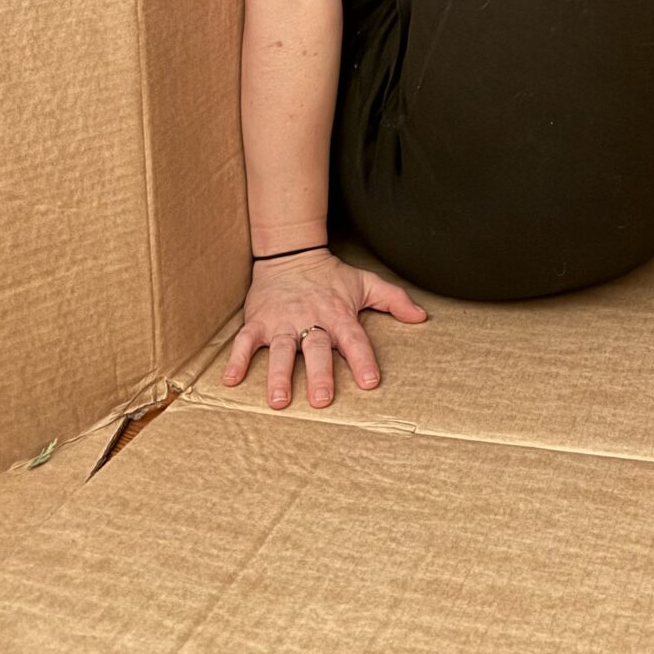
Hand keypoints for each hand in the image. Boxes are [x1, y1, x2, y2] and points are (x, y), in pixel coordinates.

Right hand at [222, 248, 428, 408]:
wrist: (292, 253)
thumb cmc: (332, 276)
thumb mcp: (365, 283)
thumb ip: (394, 300)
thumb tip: (422, 317)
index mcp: (338, 314)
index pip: (354, 339)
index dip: (362, 359)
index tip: (370, 382)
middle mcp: (310, 318)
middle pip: (316, 348)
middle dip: (319, 373)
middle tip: (322, 400)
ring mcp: (283, 321)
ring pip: (281, 349)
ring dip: (279, 374)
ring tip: (279, 400)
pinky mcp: (259, 321)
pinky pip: (245, 340)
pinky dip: (237, 358)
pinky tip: (231, 380)